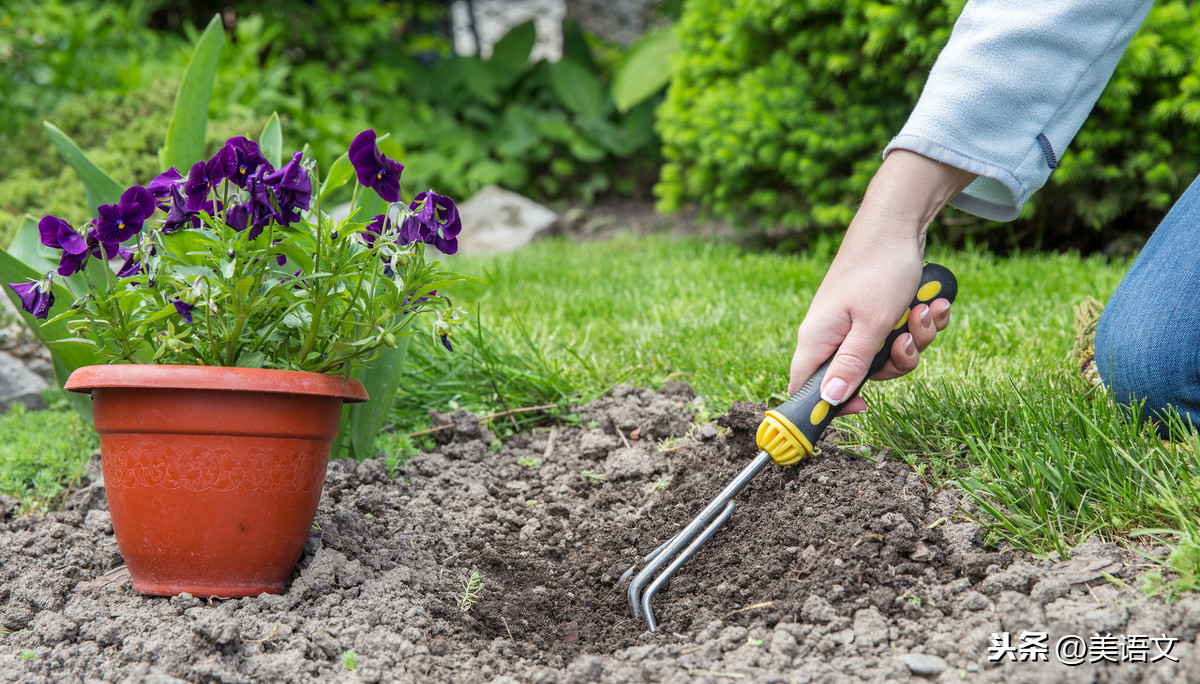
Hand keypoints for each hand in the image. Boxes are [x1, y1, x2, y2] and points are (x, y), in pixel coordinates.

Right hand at [786, 151, 974, 414]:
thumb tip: (828, 402)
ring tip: (925, 310)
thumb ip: (851, 365)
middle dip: (895, 362)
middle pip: (860, 377)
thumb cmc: (879, 270)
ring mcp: (854, 324)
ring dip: (916, 339)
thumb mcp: (871, 324)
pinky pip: (899, 335)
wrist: (898, 222)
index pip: (806, 389)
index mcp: (817, 339)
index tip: (864, 406)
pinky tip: (930, 302)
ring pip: (887, 356)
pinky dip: (919, 323)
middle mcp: (832, 335)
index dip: (830, 406)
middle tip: (906, 339)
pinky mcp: (875, 313)